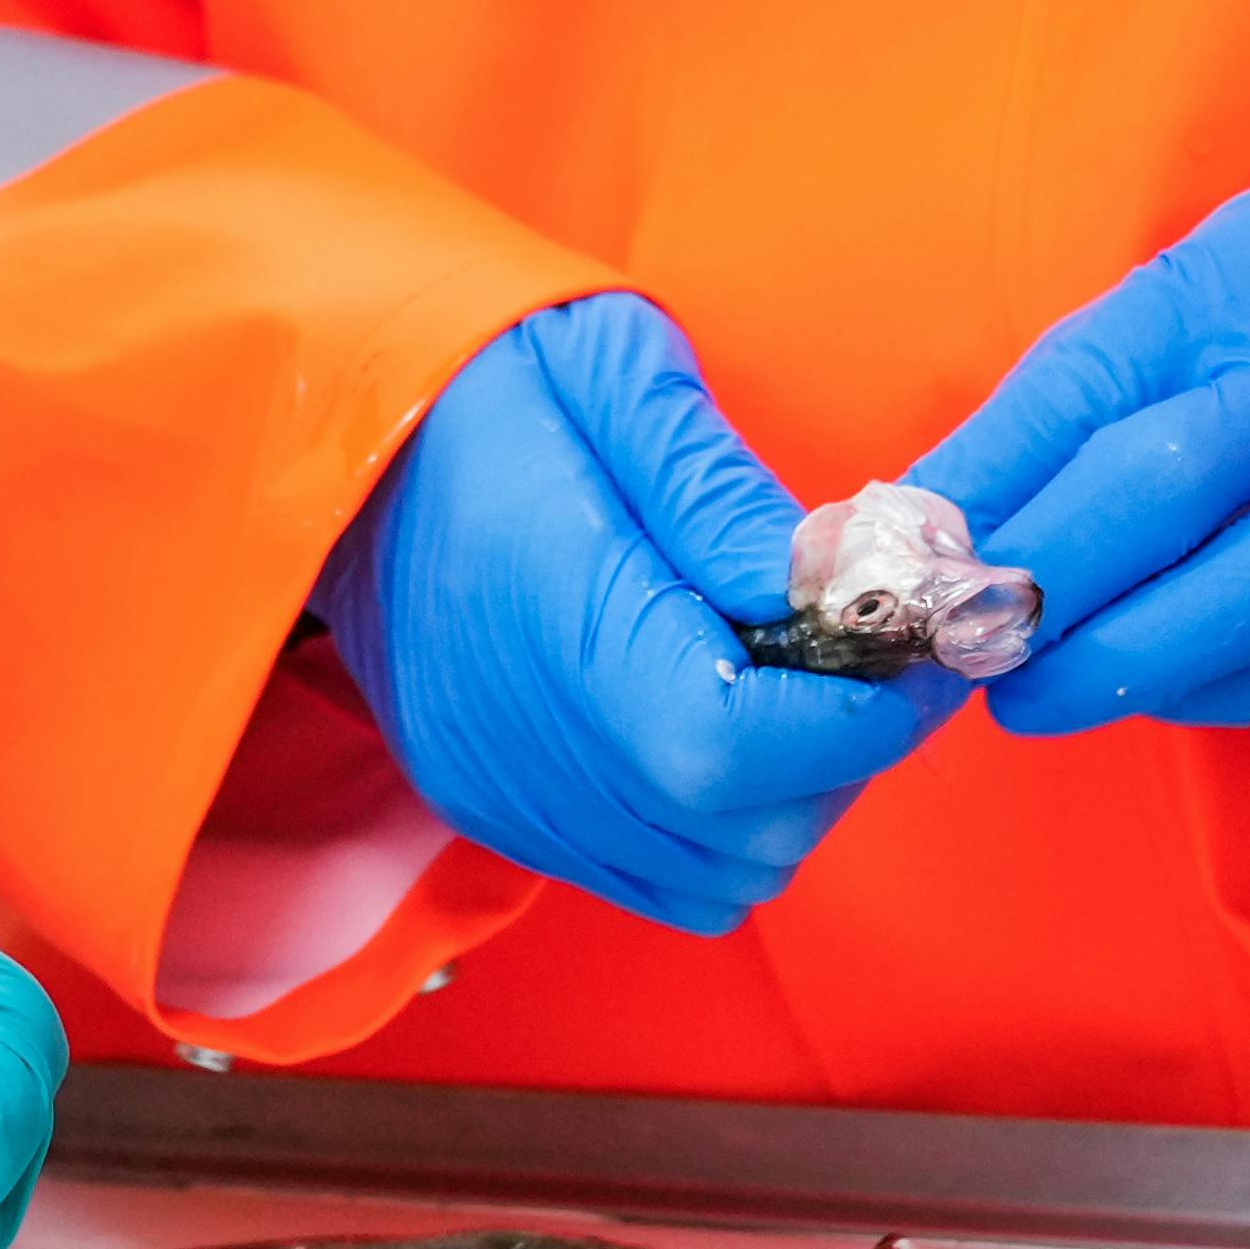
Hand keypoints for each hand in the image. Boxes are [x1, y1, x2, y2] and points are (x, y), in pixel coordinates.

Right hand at [319, 294, 959, 935]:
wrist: (335, 439)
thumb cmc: (480, 381)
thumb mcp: (611, 371)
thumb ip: (721, 488)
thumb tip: (830, 584)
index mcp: (552, 612)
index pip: (736, 743)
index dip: (859, 717)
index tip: (914, 649)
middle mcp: (523, 738)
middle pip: (745, 833)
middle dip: (841, 755)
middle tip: (861, 654)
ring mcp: (505, 791)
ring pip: (716, 876)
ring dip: (787, 798)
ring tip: (788, 686)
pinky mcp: (493, 808)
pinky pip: (654, 874)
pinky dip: (718, 824)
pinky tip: (714, 717)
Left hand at [909, 175, 1249, 736]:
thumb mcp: (1187, 311)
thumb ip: (1068, 405)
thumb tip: (920, 524)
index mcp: (1243, 285)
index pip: (1083, 386)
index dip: (980, 486)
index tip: (894, 562)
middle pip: (1162, 487)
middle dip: (1038, 582)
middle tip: (957, 647)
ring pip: (1246, 599)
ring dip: (1118, 661)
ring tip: (1029, 692)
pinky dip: (1211, 690)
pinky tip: (1151, 685)